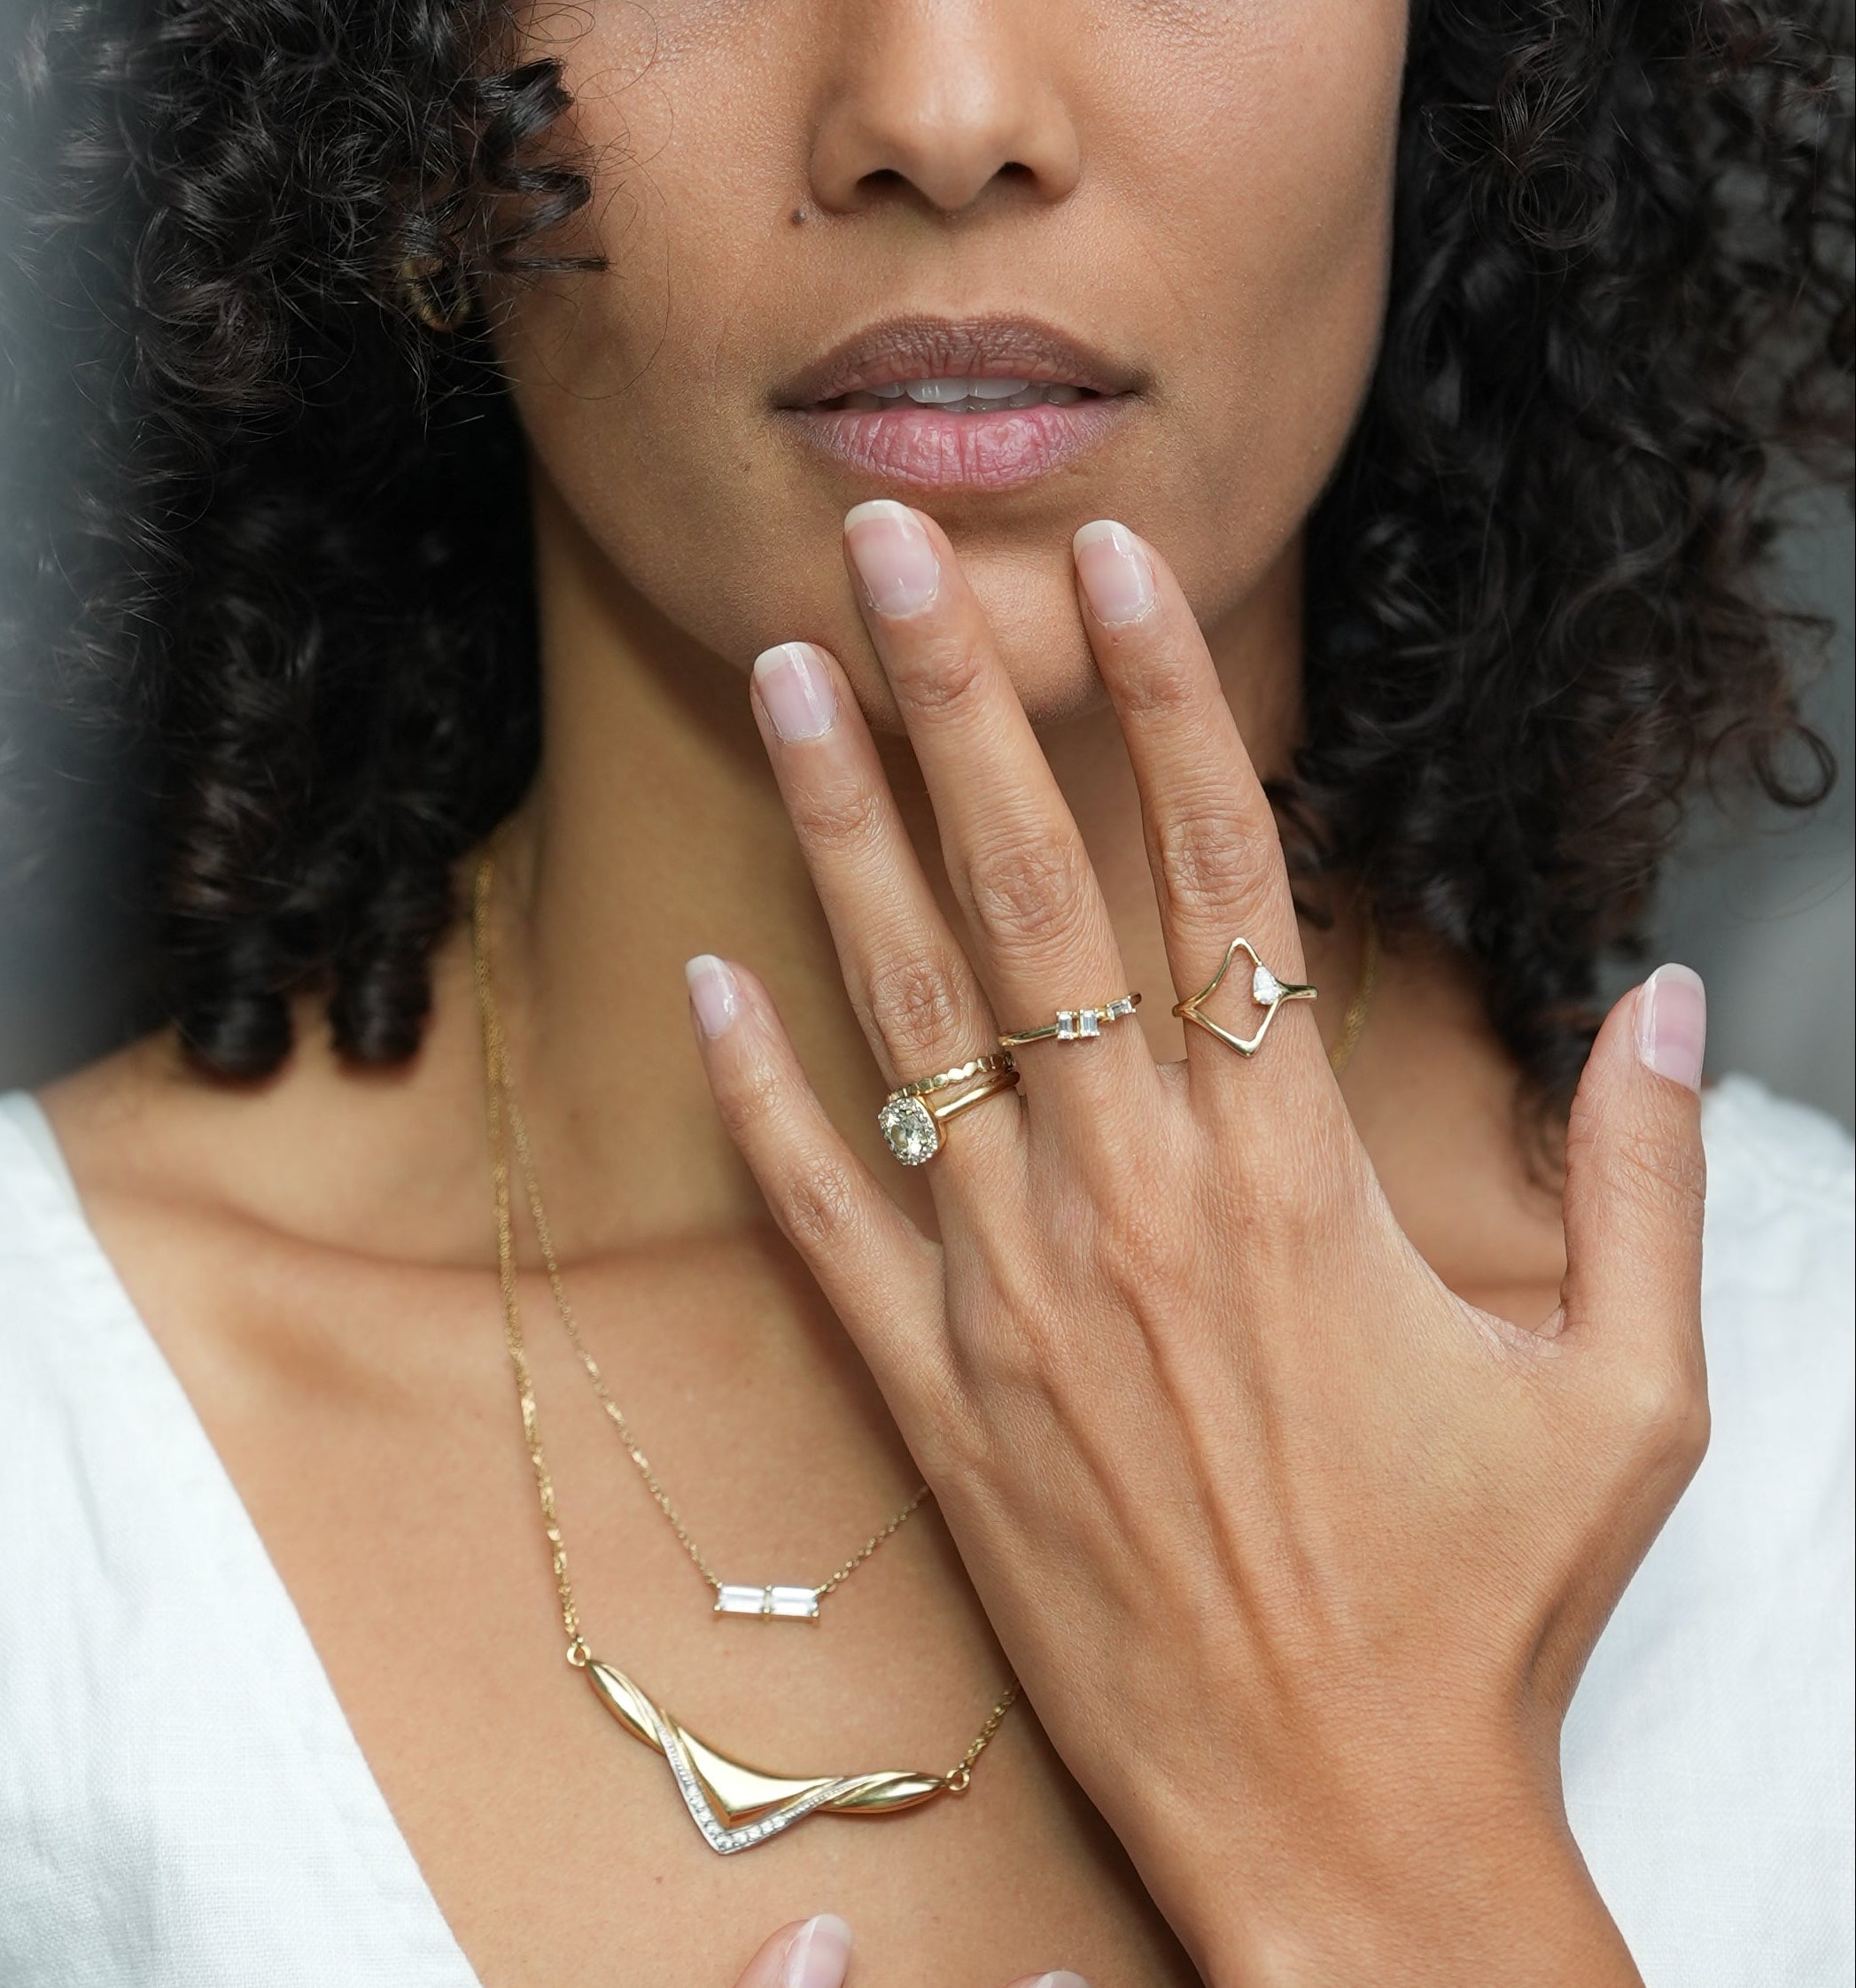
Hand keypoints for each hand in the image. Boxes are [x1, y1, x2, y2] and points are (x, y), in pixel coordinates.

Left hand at [690, 504, 1708, 1987]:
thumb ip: (1640, 1177)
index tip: (1119, 562)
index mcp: (1295, 1176)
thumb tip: (1668, 989)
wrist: (1336, 1827)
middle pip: (1030, 887)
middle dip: (956, 695)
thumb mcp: (1625, 1397)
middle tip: (886, 545)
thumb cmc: (1478, 1614)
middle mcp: (1132, 1200)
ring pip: (909, 1010)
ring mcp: (1010, 1292)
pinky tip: (703, 974)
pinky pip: (819, 1215)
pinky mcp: (930, 1395)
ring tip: (783, 677)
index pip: (1220, 872)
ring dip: (840, 829)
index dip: (1172, 698)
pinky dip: (756, 1092)